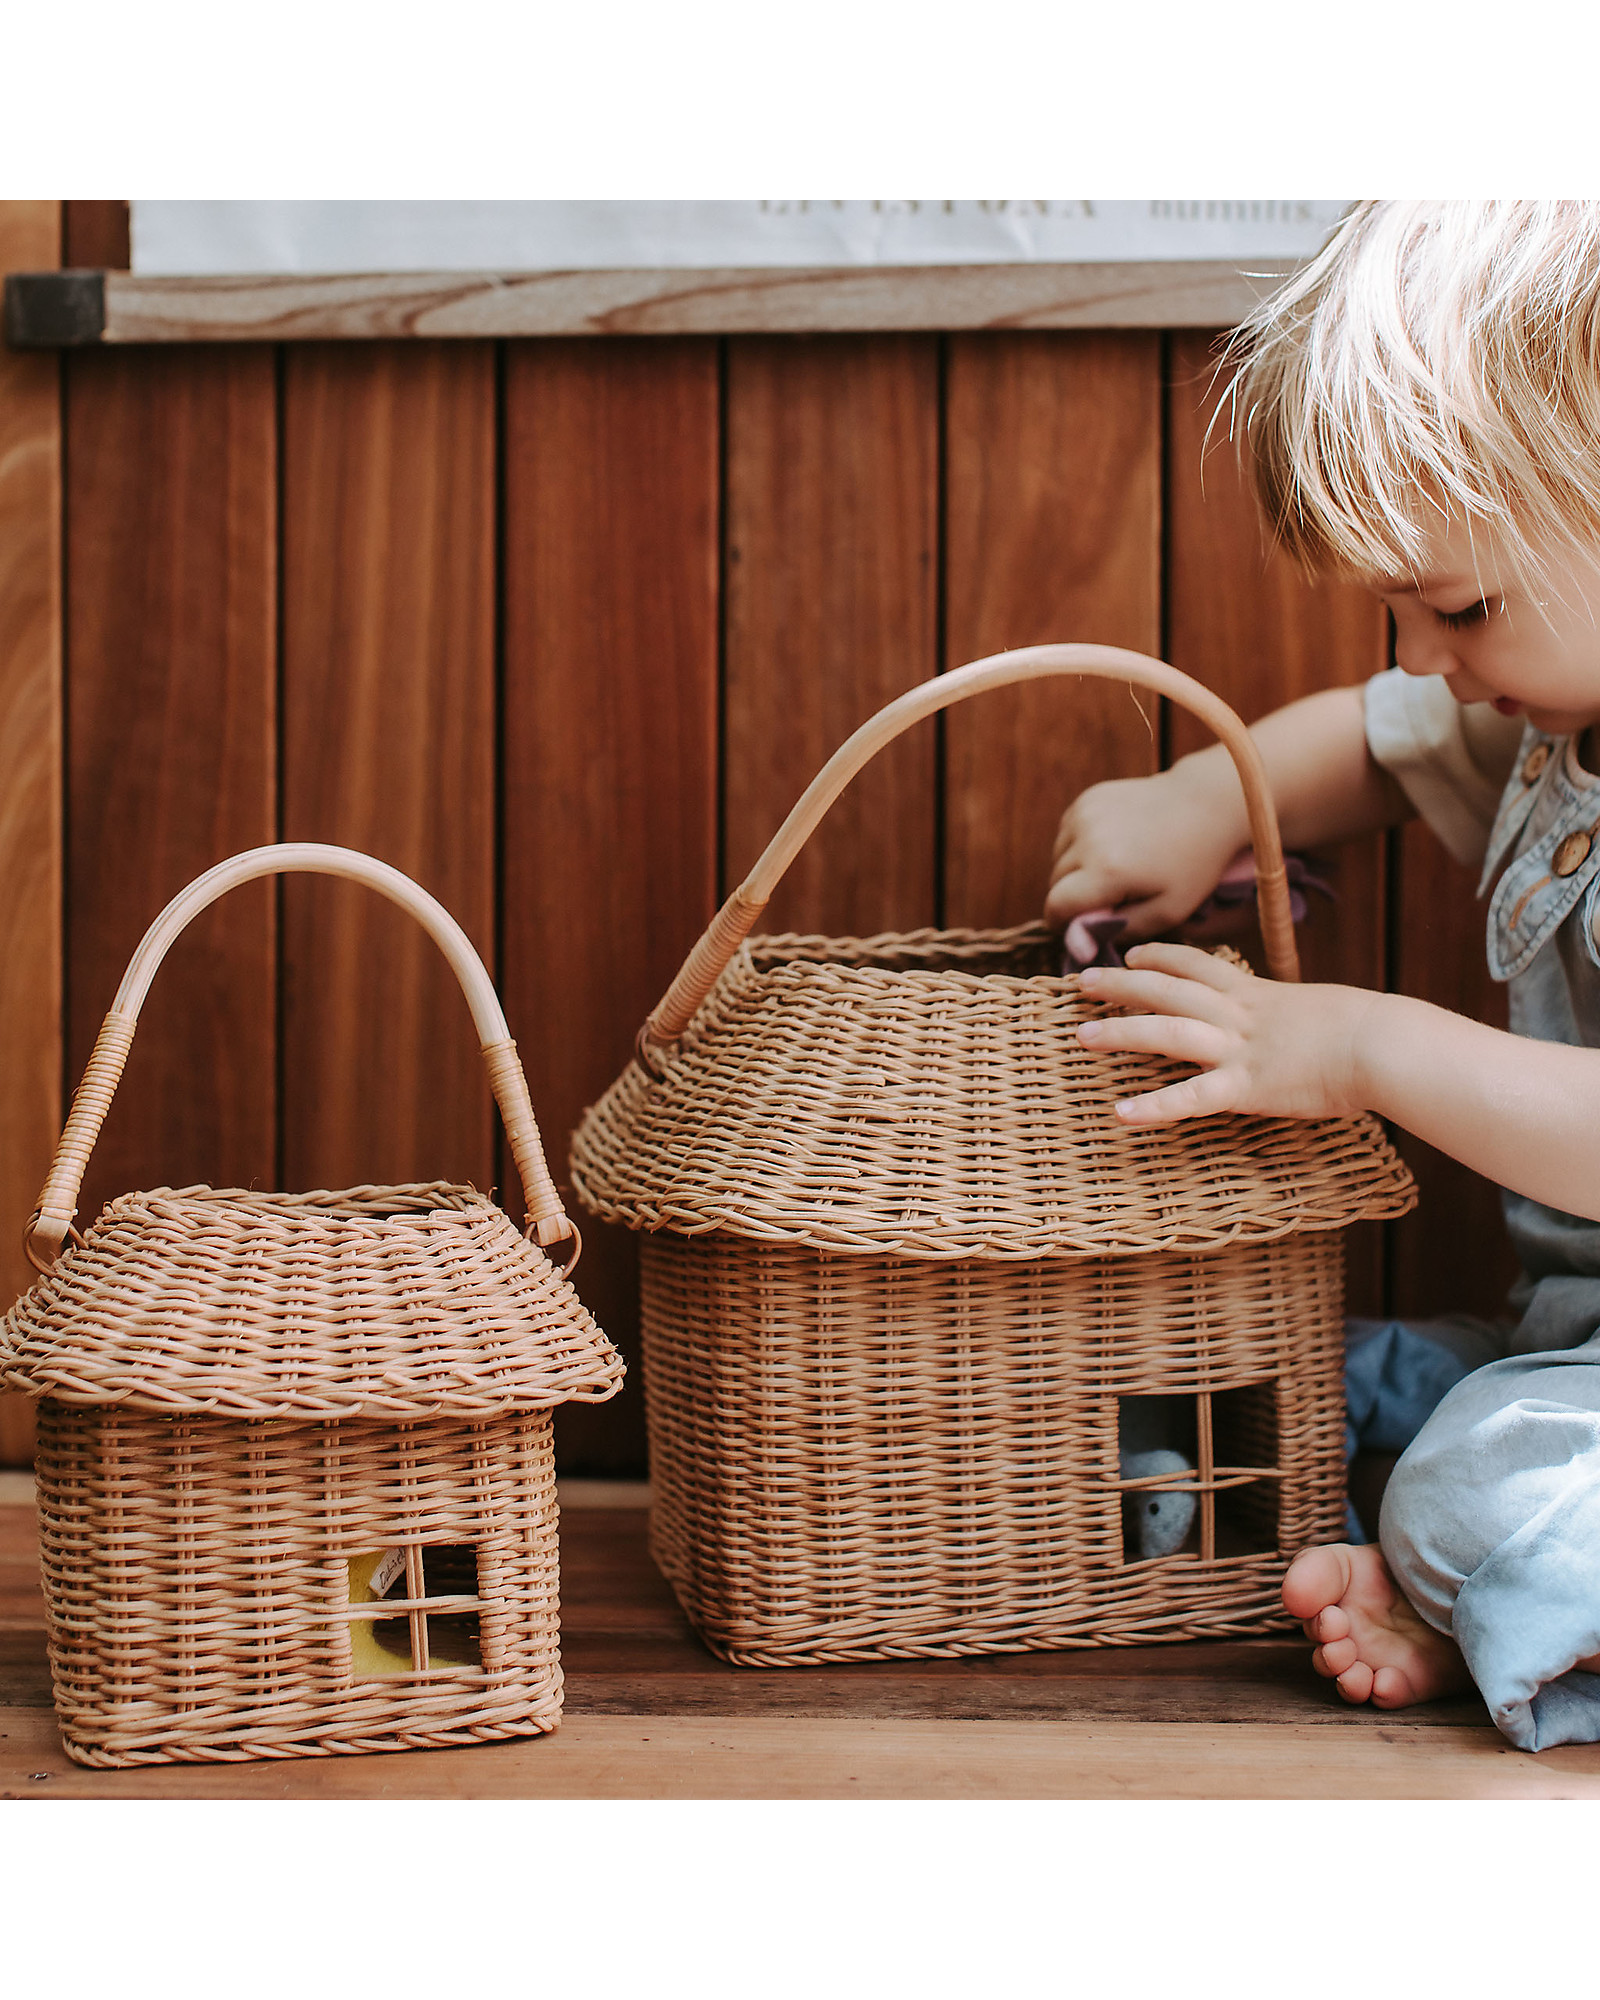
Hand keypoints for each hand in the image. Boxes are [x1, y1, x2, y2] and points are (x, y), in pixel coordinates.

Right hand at [1044, 763, 1244, 938]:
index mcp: (1107, 870)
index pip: (1056, 906)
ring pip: (1058, 857)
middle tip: (1107, 899)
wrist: (1205, 804)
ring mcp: (1085, 813)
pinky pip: (1067, 834)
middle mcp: (1088, 839)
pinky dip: (1080, 846)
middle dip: (1073, 896)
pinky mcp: (1087, 798)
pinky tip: (1110, 846)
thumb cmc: (1192, 865)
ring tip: (1112, 870)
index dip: (1063, 923)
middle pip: (1054, 881)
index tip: (1080, 928)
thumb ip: (1117, 930)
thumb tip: (1076, 943)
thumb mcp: (1167, 911)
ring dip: (1074, 871)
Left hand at [1075, 943, 1382, 1125]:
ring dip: (1122, 1032)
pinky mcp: (1247, 1087)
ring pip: (1168, 1032)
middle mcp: (1239, 1016)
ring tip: (1082, 1036)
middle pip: (1168, 989)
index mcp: (1258, 995)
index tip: (1134, 954)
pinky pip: (1192, 1098)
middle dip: (1121, 983)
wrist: (1384, 1044)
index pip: (1199, 965)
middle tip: (1081, 980)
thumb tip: (1297, 1020)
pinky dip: (1155, 1108)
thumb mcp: (1323, 1011)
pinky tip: (1122, 1115)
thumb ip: (1296, 1016)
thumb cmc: (1368, 1031)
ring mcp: (1239, 1050)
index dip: (1163, 958)